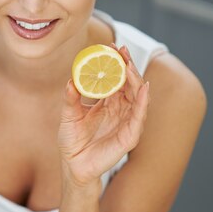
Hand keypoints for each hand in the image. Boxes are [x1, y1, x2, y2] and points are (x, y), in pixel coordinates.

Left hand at [57, 45, 149, 185]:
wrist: (73, 165)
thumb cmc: (72, 140)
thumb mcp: (68, 115)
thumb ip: (70, 98)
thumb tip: (71, 80)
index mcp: (107, 102)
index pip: (116, 78)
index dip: (116, 62)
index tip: (111, 46)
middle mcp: (120, 109)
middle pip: (129, 83)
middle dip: (127, 65)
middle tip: (121, 49)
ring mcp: (127, 122)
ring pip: (137, 96)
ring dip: (135, 78)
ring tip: (130, 64)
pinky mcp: (130, 136)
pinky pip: (139, 116)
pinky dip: (143, 102)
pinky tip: (144, 88)